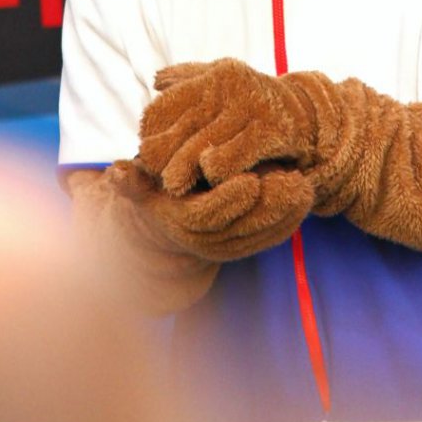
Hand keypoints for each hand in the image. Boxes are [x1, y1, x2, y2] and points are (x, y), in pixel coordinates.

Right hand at [113, 158, 313, 261]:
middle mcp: (203, 243)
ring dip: (286, 213)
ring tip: (306, 186)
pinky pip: (269, 237)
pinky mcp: (244, 245)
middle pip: (242, 228)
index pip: (206, 216)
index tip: (251, 180)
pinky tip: (305, 199)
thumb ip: (131, 180)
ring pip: (260, 234)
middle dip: (270, 205)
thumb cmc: (151, 194)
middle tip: (294, 181)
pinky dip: (289, 221)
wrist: (159, 230)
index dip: (228, 200)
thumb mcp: (138, 186)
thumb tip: (116, 173)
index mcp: (178, 224)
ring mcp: (226, 248)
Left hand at [138, 59, 318, 194]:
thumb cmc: (253, 102)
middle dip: (164, 155)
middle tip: (153, 174)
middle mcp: (230, 86)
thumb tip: (155, 79)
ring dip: (186, 168)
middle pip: (182, 127)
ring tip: (174, 185)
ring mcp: (251, 107)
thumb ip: (189, 79)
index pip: (168, 104)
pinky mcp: (271, 130)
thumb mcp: (223, 82)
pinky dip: (220, 169)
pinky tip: (212, 179)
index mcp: (214, 76)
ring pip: (204, 145)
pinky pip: (235, 156)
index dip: (151, 130)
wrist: (308, 115)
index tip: (143, 152)